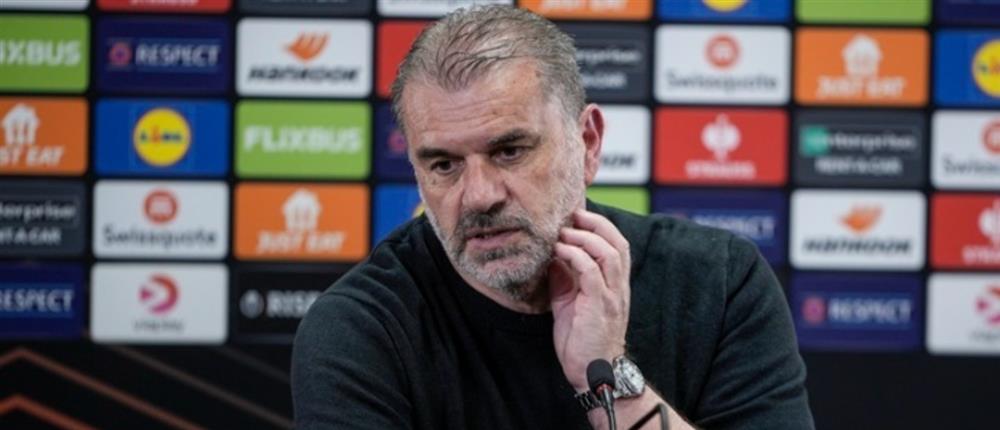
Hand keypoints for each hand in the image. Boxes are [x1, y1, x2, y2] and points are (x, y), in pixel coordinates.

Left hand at [549, 209, 631, 391]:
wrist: (592, 372)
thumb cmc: (581, 339)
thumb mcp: (570, 301)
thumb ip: (565, 277)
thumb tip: (551, 254)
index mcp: (615, 284)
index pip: (617, 244)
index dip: (600, 226)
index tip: (577, 215)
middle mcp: (619, 287)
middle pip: (618, 242)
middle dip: (596, 223)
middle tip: (572, 215)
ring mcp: (612, 296)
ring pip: (609, 253)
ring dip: (584, 237)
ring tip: (563, 233)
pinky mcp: (600, 306)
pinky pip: (591, 272)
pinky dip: (575, 256)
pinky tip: (559, 251)